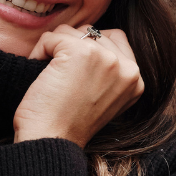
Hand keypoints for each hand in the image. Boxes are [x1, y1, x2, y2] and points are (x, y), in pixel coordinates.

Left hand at [13, 27, 143, 145]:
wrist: (50, 142)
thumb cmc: (69, 125)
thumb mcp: (104, 98)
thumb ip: (109, 71)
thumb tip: (91, 37)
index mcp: (137, 80)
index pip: (115, 38)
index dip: (88, 51)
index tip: (76, 78)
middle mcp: (128, 67)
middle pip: (93, 33)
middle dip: (70, 49)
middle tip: (62, 80)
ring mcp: (106, 58)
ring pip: (72, 32)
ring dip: (54, 51)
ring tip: (52, 79)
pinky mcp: (81, 52)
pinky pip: (52, 36)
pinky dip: (39, 52)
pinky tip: (41, 77)